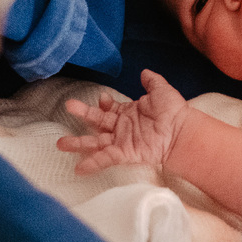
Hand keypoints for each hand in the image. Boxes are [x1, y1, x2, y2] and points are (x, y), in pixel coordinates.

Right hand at [56, 69, 188, 173]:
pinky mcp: (124, 154)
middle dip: (82, 114)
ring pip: (96, 142)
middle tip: (67, 106)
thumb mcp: (161, 90)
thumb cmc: (174, 111)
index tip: (102, 98)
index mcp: (128, 113)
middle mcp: (122, 127)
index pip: (109, 108)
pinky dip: (92, 163)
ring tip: (60, 144)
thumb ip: (151, 81)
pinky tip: (79, 169)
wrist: (181, 131)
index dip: (103, 103)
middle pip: (97, 122)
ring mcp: (121, 141)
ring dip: (79, 143)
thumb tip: (144, 72)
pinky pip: (105, 158)